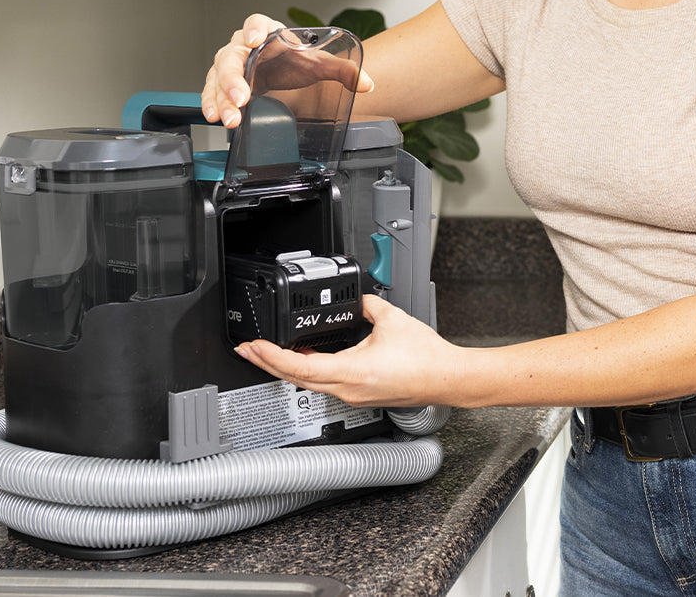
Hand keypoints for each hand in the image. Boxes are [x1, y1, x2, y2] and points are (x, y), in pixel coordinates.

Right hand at [201, 14, 374, 128]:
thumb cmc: (294, 60)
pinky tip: (215, 116)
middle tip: (241, 98)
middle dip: (233, 79)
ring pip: (218, 76)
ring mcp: (231, 64)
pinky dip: (212, 103)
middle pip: (231, 56)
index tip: (255, 39)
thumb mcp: (318, 63)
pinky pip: (212, 90)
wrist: (283, 69)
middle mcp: (243, 45)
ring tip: (228, 117)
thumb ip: (343, 70)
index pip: (257, 22)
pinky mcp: (223, 83)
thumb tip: (367, 83)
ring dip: (220, 97)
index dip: (254, 28)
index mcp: (267, 31)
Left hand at [235, 294, 464, 407]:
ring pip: (308, 384)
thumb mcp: (392, 319)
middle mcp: (348, 388)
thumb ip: (367, 305)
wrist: (447, 378)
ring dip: (285, 368)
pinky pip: (324, 384)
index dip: (273, 356)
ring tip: (267, 354)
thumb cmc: (427, 358)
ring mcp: (353, 395)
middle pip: (296, 379)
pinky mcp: (360, 394)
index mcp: (352, 371)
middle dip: (267, 363)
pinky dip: (307, 372)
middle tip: (248, 350)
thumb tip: (356, 299)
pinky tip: (301, 361)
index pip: (300, 366)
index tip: (256, 346)